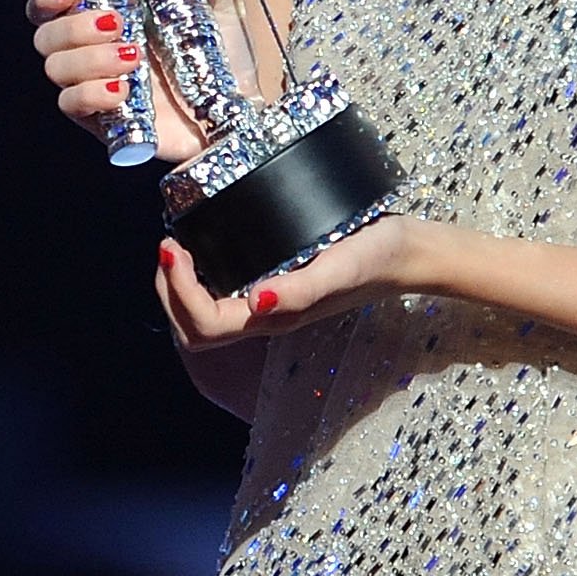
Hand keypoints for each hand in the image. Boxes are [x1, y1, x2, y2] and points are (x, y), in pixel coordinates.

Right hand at [25, 0, 229, 163]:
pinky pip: (72, 106)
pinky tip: (121, 90)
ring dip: (88, 59)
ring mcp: (95, 83)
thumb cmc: (220, 49)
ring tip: (132, 57)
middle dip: (72, 26)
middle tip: (115, 23)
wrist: (240, 105)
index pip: (52, 1)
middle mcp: (91, 46)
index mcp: (106, 11)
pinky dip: (91, 95)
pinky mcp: (104, 118)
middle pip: (46, 35)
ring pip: (56, 68)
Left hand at [154, 214, 427, 349]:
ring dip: (179, 287)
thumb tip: (254, 301)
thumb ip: (300, 289)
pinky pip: (224, 297)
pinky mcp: (278, 287)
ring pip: (204, 317)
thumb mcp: (340, 267)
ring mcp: (270, 306)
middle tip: (168, 247)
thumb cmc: (377, 259)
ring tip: (178, 248)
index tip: (173, 246)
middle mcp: (266, 318)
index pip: (204, 325)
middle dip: (169, 292)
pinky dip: (199, 278)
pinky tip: (205, 248)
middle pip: (194, 329)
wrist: (409, 255)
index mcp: (273, 318)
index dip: (177, 291)